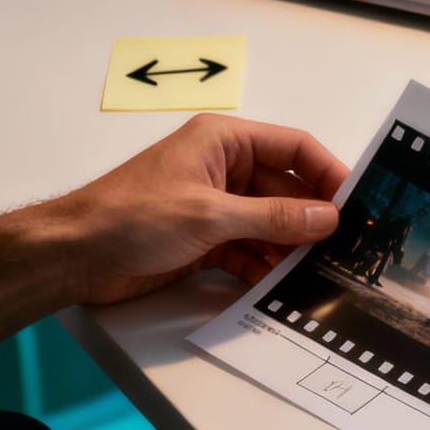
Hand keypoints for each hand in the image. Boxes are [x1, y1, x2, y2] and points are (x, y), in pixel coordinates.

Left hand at [42, 114, 348, 304]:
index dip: (328, 172)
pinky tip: (285, 287)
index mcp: (224, 142)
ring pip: (271, 224)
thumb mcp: (210, 215)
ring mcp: (215, 207)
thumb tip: (327, 218)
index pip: (293, 147)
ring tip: (324, 273)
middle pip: (286, 189)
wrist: (72, 256)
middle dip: (314, 218)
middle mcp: (224, 170)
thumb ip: (273, 218)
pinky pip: (250, 251)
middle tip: (349, 248)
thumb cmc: (131, 216)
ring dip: (292, 248)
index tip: (356, 203)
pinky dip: (266, 267)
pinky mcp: (205, 241)